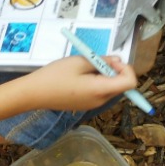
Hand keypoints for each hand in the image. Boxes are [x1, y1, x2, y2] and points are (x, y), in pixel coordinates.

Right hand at [20, 54, 138, 111]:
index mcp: (100, 90)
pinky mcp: (85, 105)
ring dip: (105, 75)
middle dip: (115, 70)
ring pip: (110, 88)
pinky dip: (97, 82)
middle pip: (121, 85)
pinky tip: (80, 76)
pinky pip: (100, 92)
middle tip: (97, 60)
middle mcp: (101, 100)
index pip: (130, 83)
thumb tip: (118, 60)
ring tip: (85, 67)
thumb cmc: (55, 75)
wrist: (34, 94)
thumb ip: (102, 60)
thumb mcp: (79, 61)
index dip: (126, 69)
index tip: (112, 61)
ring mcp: (93, 105)